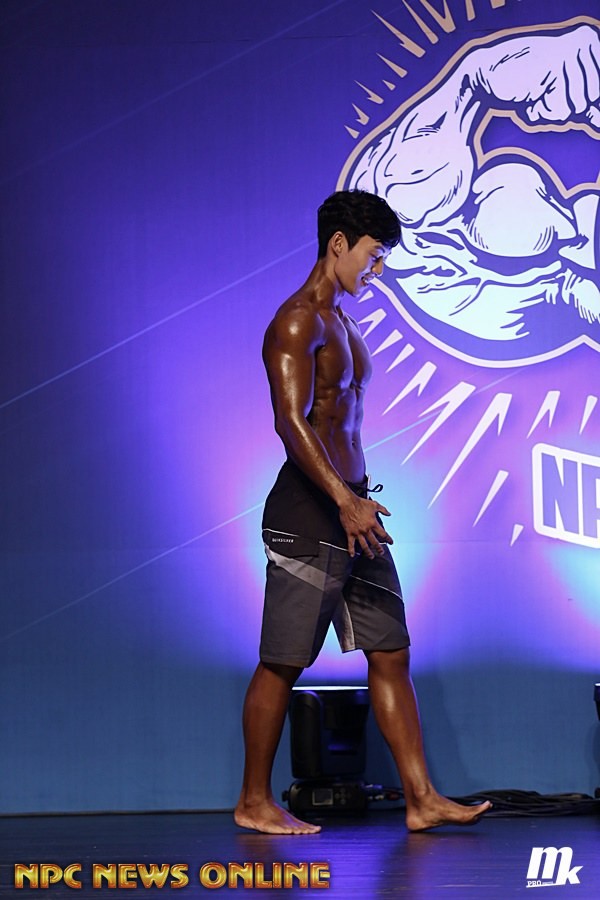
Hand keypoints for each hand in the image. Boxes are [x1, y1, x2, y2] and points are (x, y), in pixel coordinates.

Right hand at [338, 495, 392, 557]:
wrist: (348, 503)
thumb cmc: (360, 503)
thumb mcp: (374, 505)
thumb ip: (383, 510)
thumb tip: (389, 513)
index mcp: (373, 523)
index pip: (383, 534)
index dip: (388, 539)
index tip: (390, 542)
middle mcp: (366, 529)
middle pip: (375, 542)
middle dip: (379, 548)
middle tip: (381, 552)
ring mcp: (358, 532)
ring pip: (364, 546)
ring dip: (368, 552)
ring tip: (371, 556)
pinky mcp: (350, 533)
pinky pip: (351, 543)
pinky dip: (351, 550)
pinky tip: (352, 555)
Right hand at [473, 25, 599, 127]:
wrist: (489, 73)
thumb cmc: (524, 81)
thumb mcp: (561, 92)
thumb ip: (584, 104)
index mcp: (591, 43)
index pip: (597, 94)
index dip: (575, 101)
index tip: (554, 88)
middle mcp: (586, 43)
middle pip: (588, 101)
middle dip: (563, 106)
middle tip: (543, 90)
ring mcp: (572, 52)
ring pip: (576, 108)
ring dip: (550, 109)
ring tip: (535, 91)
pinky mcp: (555, 67)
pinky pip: (560, 110)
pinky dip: (542, 110)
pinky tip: (530, 93)